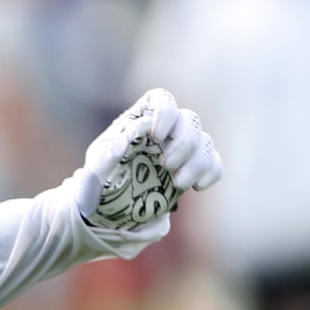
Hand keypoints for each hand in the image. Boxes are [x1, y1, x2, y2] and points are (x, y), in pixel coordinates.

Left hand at [76, 89, 222, 230]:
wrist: (110, 211)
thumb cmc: (99, 184)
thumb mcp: (95, 171)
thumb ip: (106, 155)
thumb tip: (127, 138)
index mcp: (139, 120)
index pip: (161, 98)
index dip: (165, 112)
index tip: (156, 137)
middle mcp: (164, 129)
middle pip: (190, 119)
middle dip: (183, 144)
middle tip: (165, 166)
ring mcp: (181, 147)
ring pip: (205, 141)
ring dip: (197, 163)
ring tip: (178, 184)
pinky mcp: (193, 167)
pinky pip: (214, 161)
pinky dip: (211, 172)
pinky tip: (197, 187)